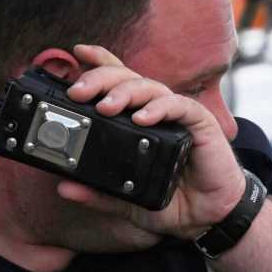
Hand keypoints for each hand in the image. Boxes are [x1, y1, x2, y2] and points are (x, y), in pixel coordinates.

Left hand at [58, 44, 246, 239]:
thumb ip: (97, 194)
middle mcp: (156, 111)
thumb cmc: (172, 201)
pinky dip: (160, 108)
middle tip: (78, 92)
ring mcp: (178, 115)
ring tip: (106, 106)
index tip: (78, 54)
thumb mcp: (127, 200)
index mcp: (138, 121)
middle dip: (101, 79)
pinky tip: (143, 117)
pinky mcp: (200, 123)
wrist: (207, 218)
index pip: (118, 83)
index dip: (100, 64)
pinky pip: (179, 106)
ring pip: (150, 87)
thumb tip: (64, 188)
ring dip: (125, 93)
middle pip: (127, 79)